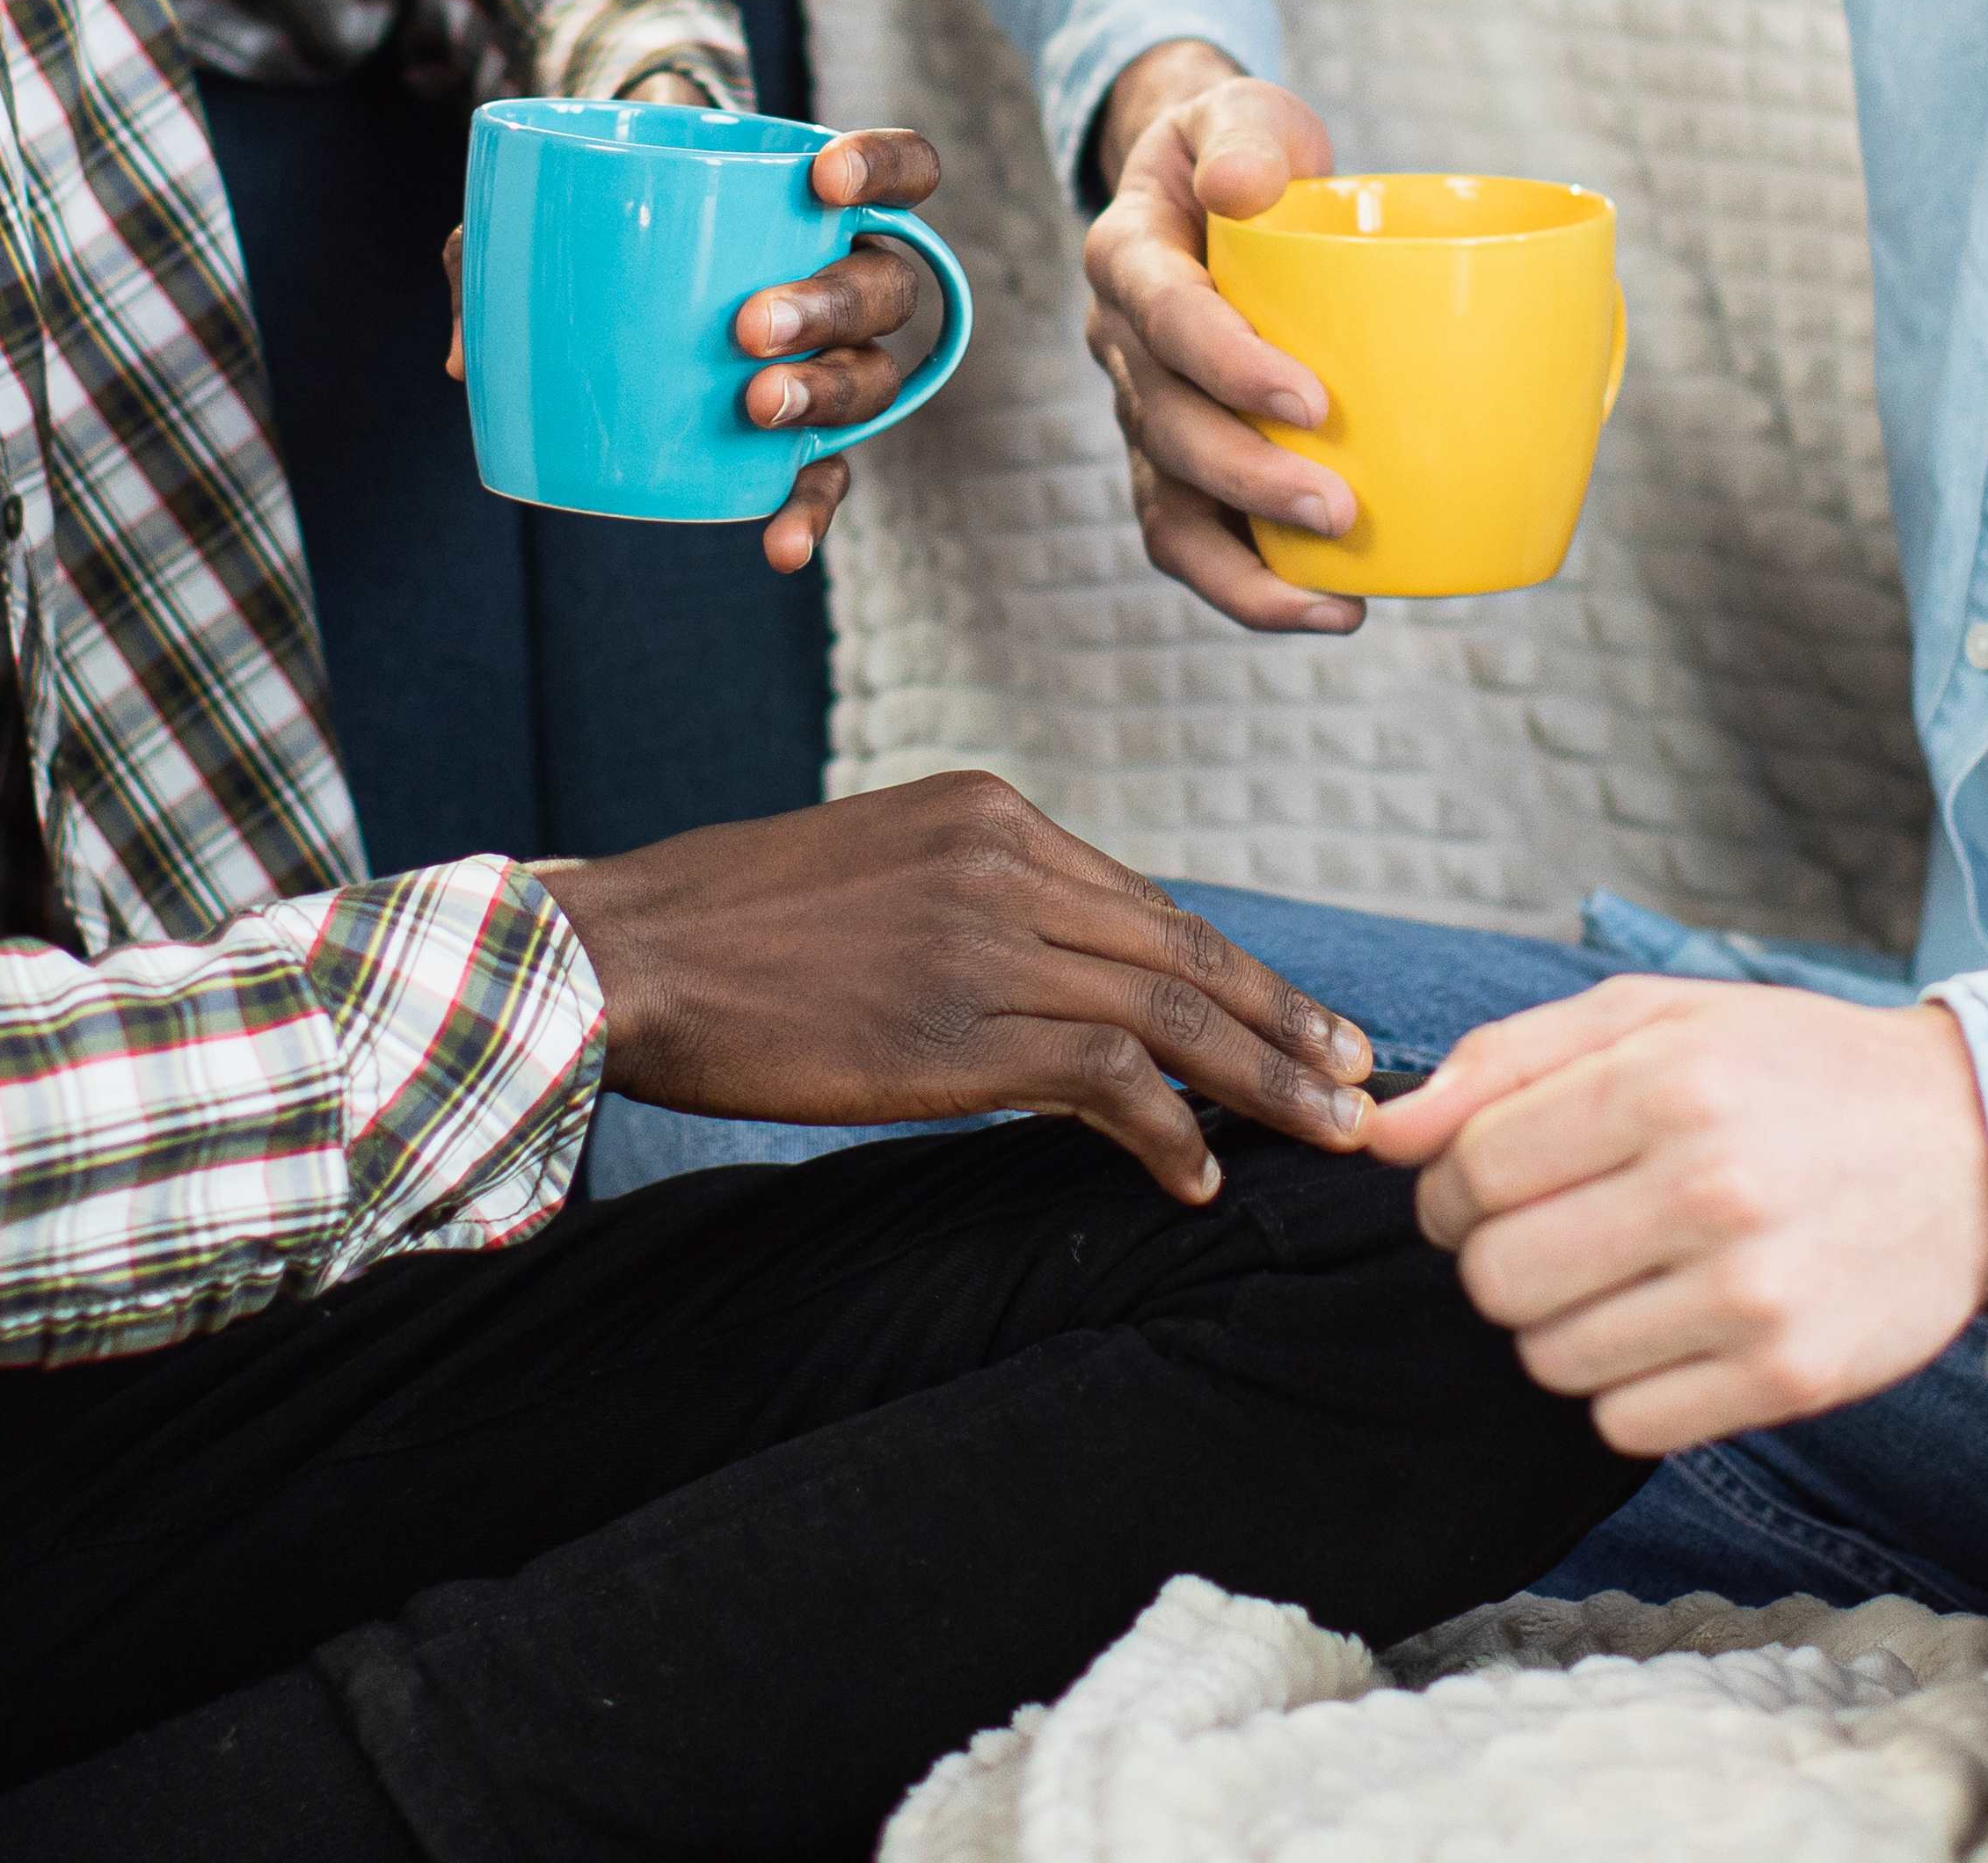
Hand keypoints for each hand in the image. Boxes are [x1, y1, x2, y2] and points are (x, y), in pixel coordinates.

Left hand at [436, 108, 943, 575]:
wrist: (628, 270)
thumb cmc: (604, 225)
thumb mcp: (544, 215)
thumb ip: (495, 257)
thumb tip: (466, 361)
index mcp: (816, 202)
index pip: (902, 169)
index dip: (883, 167)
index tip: (820, 181)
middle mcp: (849, 279)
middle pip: (885, 287)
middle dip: (827, 307)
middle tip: (749, 327)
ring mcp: (838, 359)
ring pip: (873, 376)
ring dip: (825, 394)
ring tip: (756, 406)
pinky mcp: (808, 433)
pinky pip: (829, 475)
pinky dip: (810, 510)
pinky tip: (780, 546)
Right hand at [535, 773, 1375, 1204]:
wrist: (629, 953)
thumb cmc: (728, 929)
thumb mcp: (875, 872)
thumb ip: (976, 904)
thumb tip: (1058, 982)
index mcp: (987, 812)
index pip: (1142, 902)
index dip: (1230, 971)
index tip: (1292, 1016)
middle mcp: (1005, 860)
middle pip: (1183, 950)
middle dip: (1283, 1019)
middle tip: (1358, 1074)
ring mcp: (988, 940)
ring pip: (1170, 1012)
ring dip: (1262, 1081)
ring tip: (1326, 1131)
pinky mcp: (962, 1026)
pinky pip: (1108, 1076)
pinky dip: (1167, 1130)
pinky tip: (1194, 1174)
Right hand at [1076, 38, 1363, 632]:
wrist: (1215, 186)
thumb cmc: (1245, 151)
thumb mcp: (1242, 110)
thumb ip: (1247, 132)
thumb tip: (1244, 185)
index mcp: (1126, 256)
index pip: (1164, 315)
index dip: (1228, 364)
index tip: (1312, 399)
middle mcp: (1120, 343)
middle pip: (1165, 427)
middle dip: (1247, 479)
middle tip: (1341, 509)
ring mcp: (1144, 412)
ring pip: (1166, 507)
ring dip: (1245, 564)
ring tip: (1335, 600)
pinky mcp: (1179, 461)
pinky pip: (1194, 539)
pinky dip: (1251, 585)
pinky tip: (1333, 606)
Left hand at [1373, 976, 1987, 1455]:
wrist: (1977, 1145)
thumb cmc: (1794, 1072)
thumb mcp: (1658, 1017)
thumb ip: (1509, 1058)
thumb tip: (1381, 1132)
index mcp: (1667, 1083)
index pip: (1472, 1167)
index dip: (1447, 1186)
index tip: (1479, 1187)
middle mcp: (1710, 1188)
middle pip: (1495, 1273)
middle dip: (1493, 1258)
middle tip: (1546, 1234)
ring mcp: (1753, 1295)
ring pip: (1549, 1357)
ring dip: (1557, 1324)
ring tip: (1619, 1276)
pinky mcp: (1789, 1379)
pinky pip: (1623, 1422)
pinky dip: (1622, 1386)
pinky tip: (1668, 1329)